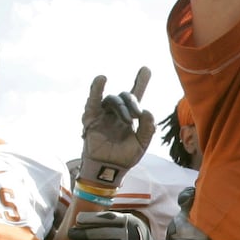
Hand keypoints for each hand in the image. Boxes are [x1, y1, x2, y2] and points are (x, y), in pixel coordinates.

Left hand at [68, 211, 161, 239]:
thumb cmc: (131, 237)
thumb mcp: (126, 224)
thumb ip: (109, 220)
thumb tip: (80, 219)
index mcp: (129, 220)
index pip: (108, 218)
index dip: (92, 218)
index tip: (77, 220)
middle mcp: (131, 233)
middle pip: (104, 233)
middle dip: (85, 233)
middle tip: (70, 234)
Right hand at [79, 67, 154, 190]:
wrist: (109, 170)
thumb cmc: (125, 158)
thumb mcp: (142, 144)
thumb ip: (148, 128)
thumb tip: (146, 110)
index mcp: (129, 116)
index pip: (135, 95)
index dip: (140, 81)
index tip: (146, 69)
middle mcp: (116, 112)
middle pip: (125, 97)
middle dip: (133, 103)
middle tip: (136, 116)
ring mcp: (103, 114)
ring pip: (112, 100)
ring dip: (121, 107)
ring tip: (127, 119)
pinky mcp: (91, 118)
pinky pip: (93, 101)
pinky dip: (96, 89)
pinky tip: (102, 79)